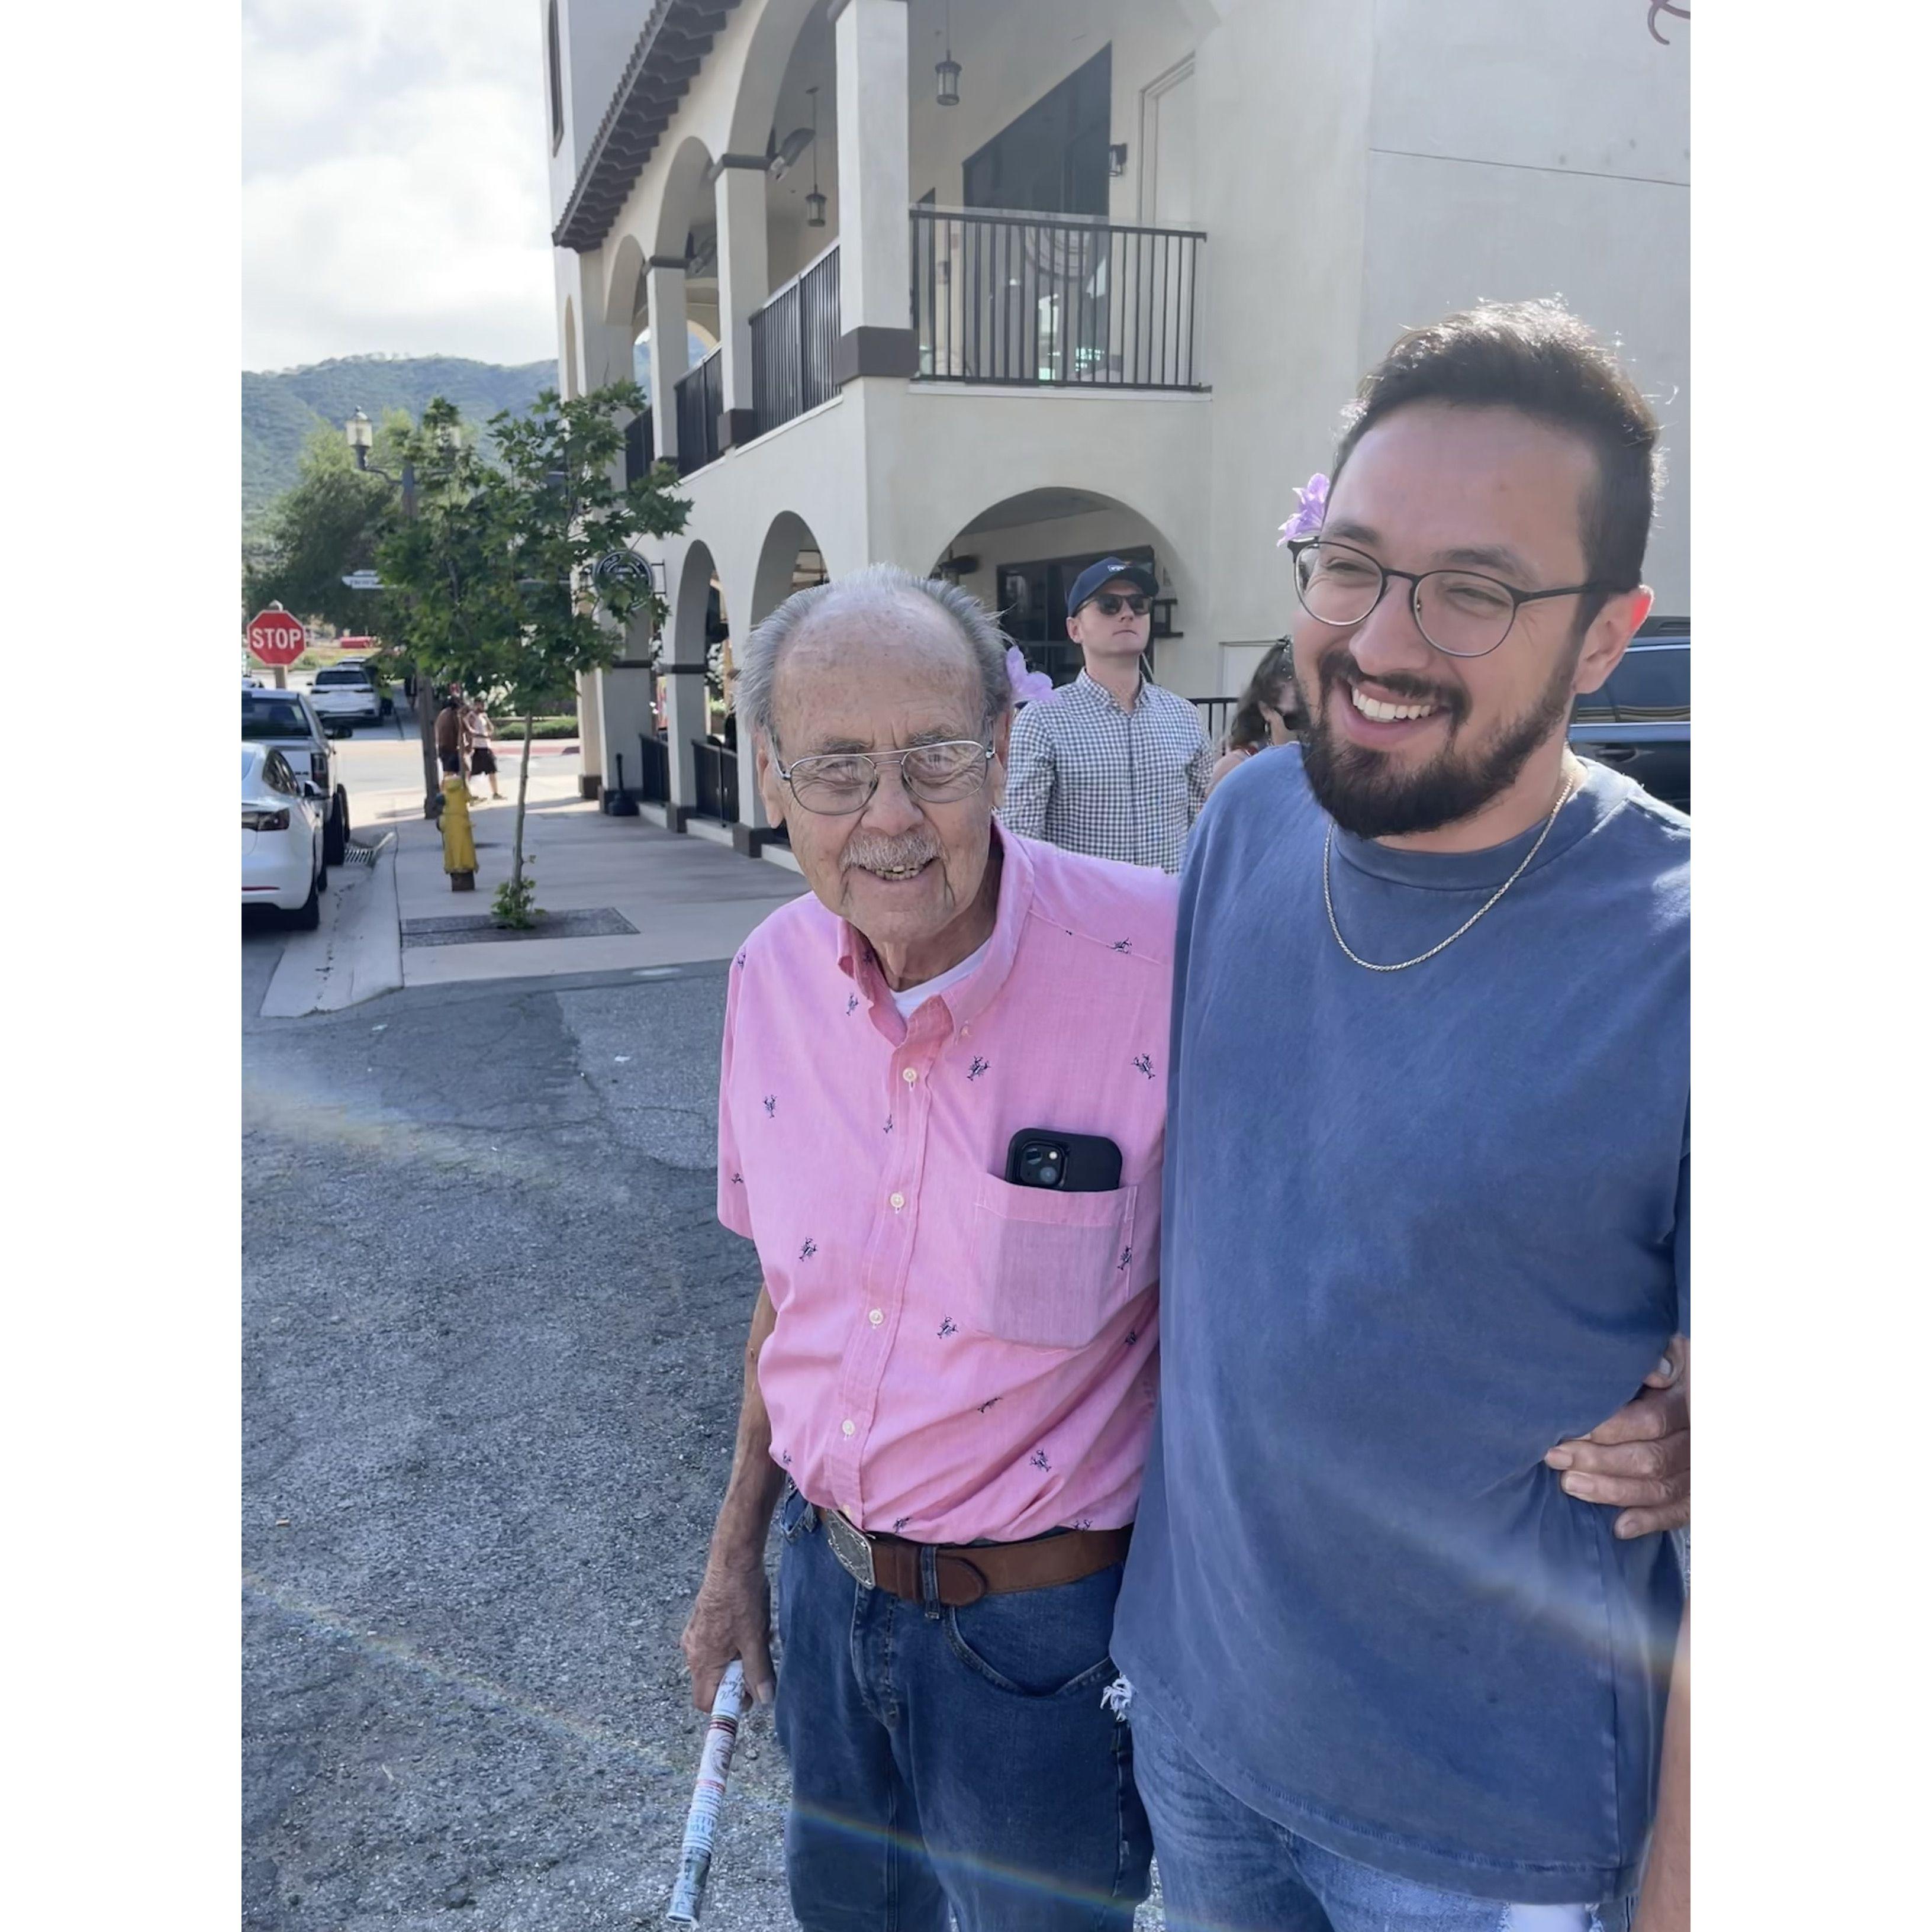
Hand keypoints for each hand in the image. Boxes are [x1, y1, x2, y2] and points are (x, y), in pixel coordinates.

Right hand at [680, 1548, 774, 1710]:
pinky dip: (730, 1644)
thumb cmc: (742, 1599)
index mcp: (702, 1661)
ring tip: (756, 1640)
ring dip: (735, 1659)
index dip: (727, 1705)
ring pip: (715, 1662)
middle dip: (735, 1678)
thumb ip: (758, 1673)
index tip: (748, 1696)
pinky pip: (713, 1644)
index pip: (705, 1702)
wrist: (733, 1561)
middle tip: (757, 1662)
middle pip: (711, 1682)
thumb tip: (764, 1699)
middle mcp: (692, 1651)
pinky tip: (748, 1627)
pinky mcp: (700, 1621)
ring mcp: (694, 1635)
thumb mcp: (755, 1640)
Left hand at [1544, 1335, 1688, 1538]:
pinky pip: (1681, 1513)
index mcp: (1691, 1400)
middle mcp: (1700, 1438)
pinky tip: (1619, 1527)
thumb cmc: (1677, 1368)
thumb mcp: (1677, 1352)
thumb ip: (1664, 1357)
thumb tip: (1656, 1376)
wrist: (1704, 1390)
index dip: (1609, 1428)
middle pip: (1650, 1458)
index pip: (1650, 1421)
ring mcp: (1702, 1468)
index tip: (1571, 1429)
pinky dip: (1651, 1521)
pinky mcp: (1701, 1492)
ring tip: (1569, 1485)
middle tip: (1554, 1457)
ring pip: (1660, 1488)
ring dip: (1613, 1491)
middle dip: (1598, 1460)